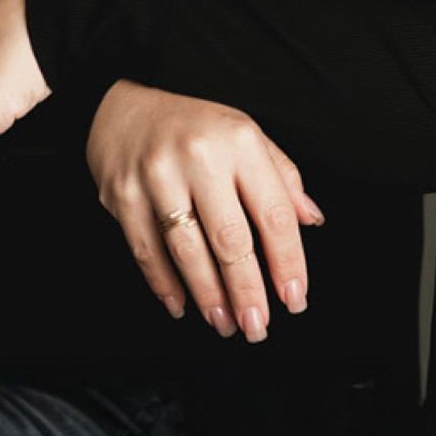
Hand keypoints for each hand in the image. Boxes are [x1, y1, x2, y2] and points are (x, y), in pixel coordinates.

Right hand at [86, 80, 324, 343]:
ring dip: (209, 296)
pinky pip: (146, 250)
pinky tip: (181, 304)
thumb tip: (312, 219)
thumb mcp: (244, 133)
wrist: (124, 109)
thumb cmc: (193, 126)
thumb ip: (282, 176)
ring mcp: (156, 174)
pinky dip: (164, 284)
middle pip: (230, 239)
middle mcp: (198, 154)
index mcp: (238, 140)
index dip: (287, 261)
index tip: (294, 297)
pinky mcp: (123, 193)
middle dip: (247, 291)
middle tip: (257, 326)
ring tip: (225, 322)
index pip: (273, 211)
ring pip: (188, 251)